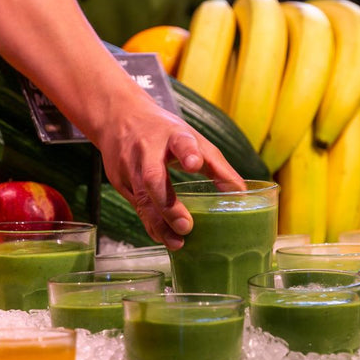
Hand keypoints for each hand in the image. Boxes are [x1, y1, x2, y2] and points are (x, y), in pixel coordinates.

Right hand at [95, 94, 243, 249]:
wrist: (119, 117)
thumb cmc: (163, 131)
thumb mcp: (191, 139)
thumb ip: (216, 165)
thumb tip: (241, 194)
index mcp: (171, 135)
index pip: (180, 142)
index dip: (188, 152)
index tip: (194, 164)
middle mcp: (147, 150)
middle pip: (153, 177)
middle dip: (168, 204)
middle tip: (186, 225)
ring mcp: (130, 166)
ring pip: (142, 197)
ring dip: (159, 222)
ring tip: (177, 242)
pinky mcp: (119, 181)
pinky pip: (136, 206)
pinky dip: (150, 224)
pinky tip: (163, 237)